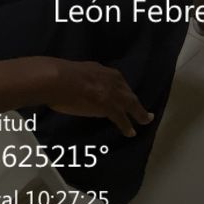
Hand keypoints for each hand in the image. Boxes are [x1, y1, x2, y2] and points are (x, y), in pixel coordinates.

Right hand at [36, 58, 153, 136]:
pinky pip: (122, 118)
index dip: (123, 91)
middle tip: (144, 111)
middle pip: (128, 93)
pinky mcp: (109, 107)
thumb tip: (82, 86)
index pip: (119, 82)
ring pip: (131, 105)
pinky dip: (127, 126)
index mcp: (104, 71)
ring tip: (145, 120)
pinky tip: (131, 132)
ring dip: (139, 114)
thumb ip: (86, 79)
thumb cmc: (60, 76)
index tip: (126, 96)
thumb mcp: (79, 72)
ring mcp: (112, 93)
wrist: (57, 80)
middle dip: (136, 103)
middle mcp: (112, 80)